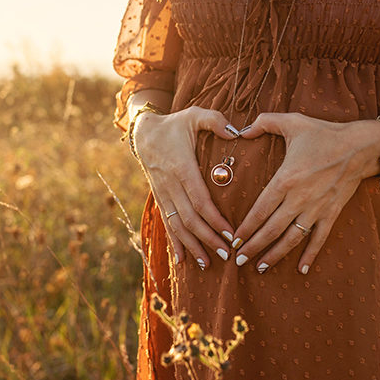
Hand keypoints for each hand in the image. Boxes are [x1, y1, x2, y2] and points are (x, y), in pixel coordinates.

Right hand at [133, 106, 238, 268]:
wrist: (144, 132)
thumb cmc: (175, 124)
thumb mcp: (194, 115)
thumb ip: (215, 121)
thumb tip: (235, 131)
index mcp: (182, 167)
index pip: (199, 200)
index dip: (214, 219)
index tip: (230, 234)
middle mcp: (170, 184)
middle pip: (189, 218)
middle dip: (208, 238)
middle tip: (226, 254)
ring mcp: (163, 193)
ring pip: (177, 225)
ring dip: (192, 246)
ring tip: (207, 263)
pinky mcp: (160, 198)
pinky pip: (166, 223)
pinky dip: (174, 243)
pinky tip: (182, 260)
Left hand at [231, 113, 379, 274]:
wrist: (359, 146)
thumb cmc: (324, 133)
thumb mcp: (292, 122)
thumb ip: (264, 123)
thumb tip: (240, 130)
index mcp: (286, 179)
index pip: (260, 210)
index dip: (246, 228)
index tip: (234, 240)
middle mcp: (299, 198)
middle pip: (271, 230)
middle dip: (253, 247)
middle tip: (238, 260)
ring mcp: (316, 208)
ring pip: (292, 239)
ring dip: (275, 255)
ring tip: (260, 268)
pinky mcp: (331, 213)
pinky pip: (319, 238)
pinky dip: (310, 255)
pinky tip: (300, 270)